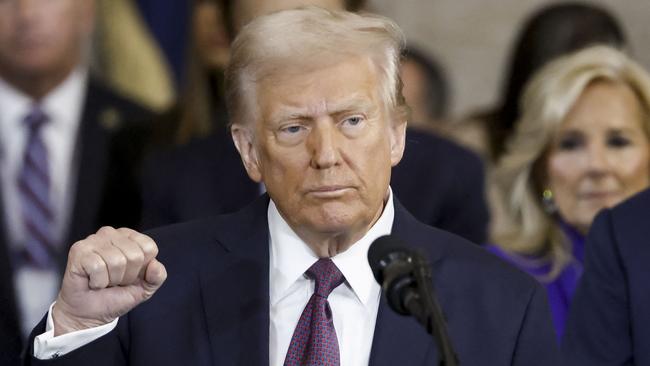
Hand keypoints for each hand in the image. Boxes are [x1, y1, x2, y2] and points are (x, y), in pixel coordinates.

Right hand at [52, 227, 166, 335]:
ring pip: (116, 261)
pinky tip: (92, 281)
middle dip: (126, 276)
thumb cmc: (115, 296)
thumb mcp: (145, 288)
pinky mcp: (79, 250)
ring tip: (103, 281)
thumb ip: (157, 276)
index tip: (129, 276)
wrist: (90, 314)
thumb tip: (155, 264)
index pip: (149, 248)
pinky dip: (98, 281)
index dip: (141, 269)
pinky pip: (98, 267)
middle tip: (114, 281)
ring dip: (111, 280)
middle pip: (134, 255)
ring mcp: (93, 240)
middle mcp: (111, 233)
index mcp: (130, 237)